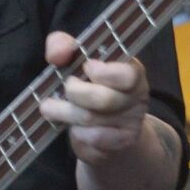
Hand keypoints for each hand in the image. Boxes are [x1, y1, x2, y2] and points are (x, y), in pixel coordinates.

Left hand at [39, 31, 149, 164]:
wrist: (106, 132)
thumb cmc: (88, 88)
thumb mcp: (75, 62)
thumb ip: (63, 47)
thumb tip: (56, 54)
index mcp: (131, 70)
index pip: (127, 74)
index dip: (104, 73)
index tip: (86, 68)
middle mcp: (137, 95)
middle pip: (104, 98)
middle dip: (74, 93)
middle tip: (64, 89)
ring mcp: (132, 121)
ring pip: (92, 118)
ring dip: (66, 113)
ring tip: (52, 108)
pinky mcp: (123, 142)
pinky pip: (94, 138)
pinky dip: (78, 133)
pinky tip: (74, 128)